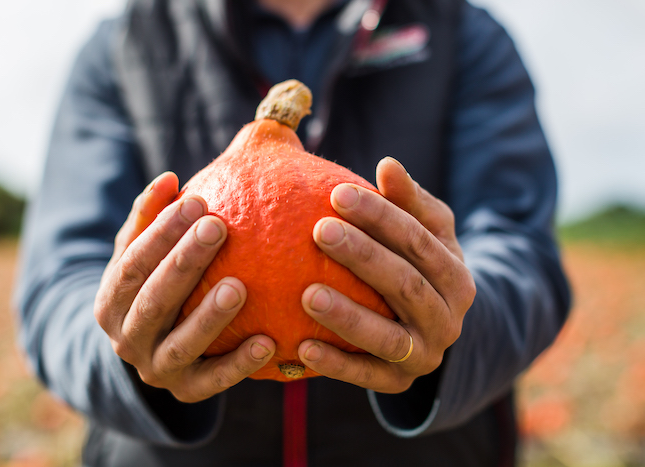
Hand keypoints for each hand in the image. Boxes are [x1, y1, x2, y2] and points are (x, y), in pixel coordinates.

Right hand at [94, 172, 274, 402]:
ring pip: (181, 344)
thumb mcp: (142, 253)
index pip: (131, 262)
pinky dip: (238, 364)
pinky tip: (269, 341)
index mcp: (112, 298)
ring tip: (239, 286)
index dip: (159, 232)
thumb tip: (169, 178)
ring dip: (209, 316)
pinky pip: (213, 381)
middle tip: (217, 227)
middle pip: (152, 300)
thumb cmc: (153, 284)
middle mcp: (126, 338)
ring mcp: (154, 369)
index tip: (195, 200)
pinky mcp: (186, 391)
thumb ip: (152, 217)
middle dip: (183, 263)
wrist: (149, 349)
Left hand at [298, 157, 475, 392]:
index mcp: (455, 274)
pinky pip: (367, 376)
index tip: (337, 193)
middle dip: (362, 256)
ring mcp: (425, 355)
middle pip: (405, 284)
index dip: (380, 216)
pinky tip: (302, 347)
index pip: (418, 240)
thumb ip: (408, 201)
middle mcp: (449, 318)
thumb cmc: (419, 265)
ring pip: (387, 336)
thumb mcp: (426, 232)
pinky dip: (336, 364)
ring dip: (348, 316)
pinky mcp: (399, 383)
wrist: (431, 328)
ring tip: (307, 294)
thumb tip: (388, 165)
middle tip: (319, 231)